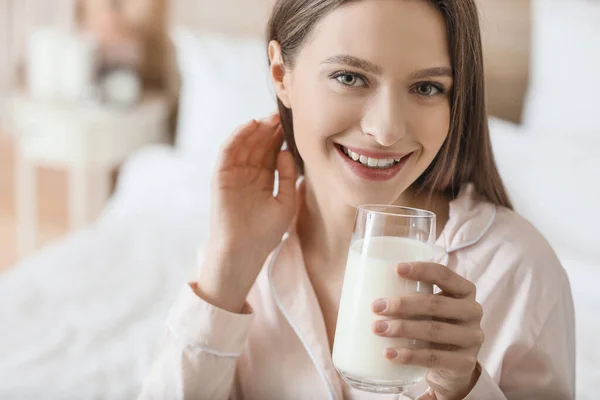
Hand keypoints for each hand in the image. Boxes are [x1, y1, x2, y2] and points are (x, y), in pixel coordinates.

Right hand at [196, 114, 297, 311]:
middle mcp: (248, 176)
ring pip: (244, 146)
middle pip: (258, 146)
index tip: (292, 125)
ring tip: (269, 118)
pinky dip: (237, 137)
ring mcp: (233, 175)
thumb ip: (288, 177)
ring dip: (255, 130)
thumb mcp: (286, 202)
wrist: (244, 251)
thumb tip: (286, 151)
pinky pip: (228, 152)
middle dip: (269, 130)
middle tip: (282, 115)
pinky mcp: (221, 177)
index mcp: (263, 182)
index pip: (271, 154)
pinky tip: (250, 126)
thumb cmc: (266, 233)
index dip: (279, 139)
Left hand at [371, 262, 483, 399]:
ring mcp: (471, 338)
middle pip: (435, 303)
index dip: (421, 270)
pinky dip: (409, 355)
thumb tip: (360, 282)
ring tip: (376, 329)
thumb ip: (410, 294)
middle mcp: (472, 312)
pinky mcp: (465, 363)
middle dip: (403, 304)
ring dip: (402, 328)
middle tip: (376, 307)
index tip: (395, 269)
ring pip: (433, 330)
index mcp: (464, 291)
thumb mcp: (429, 309)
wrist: (452, 369)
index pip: (444, 275)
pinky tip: (389, 354)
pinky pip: (434, 357)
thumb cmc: (432, 327)